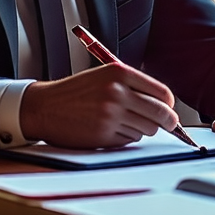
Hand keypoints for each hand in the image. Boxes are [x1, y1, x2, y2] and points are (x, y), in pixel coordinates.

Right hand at [19, 63, 178, 148]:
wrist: (45, 106)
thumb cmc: (75, 92)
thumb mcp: (104, 76)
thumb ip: (132, 85)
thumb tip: (163, 103)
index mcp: (119, 73)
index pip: (161, 93)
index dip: (168, 104)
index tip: (169, 109)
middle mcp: (117, 92)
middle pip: (161, 114)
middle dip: (167, 121)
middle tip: (168, 124)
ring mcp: (111, 115)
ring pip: (147, 129)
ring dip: (141, 129)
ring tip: (124, 122)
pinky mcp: (104, 134)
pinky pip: (130, 140)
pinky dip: (125, 137)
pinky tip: (111, 129)